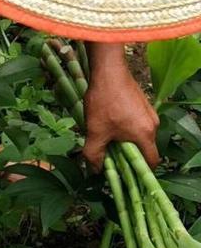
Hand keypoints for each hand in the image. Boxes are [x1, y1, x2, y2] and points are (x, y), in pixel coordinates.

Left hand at [83, 43, 159, 170]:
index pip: (150, 162)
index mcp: (145, 134)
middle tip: (109, 159)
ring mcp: (148, 113)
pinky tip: (108, 125)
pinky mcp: (141, 105)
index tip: (125, 177)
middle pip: (144, 149)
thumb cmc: (103, 102)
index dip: (139, 173)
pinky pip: (136, 124)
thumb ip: (95, 155)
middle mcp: (152, 124)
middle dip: (127, 156)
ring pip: (138, 136)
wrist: (108, 70)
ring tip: (105, 140)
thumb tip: (96, 170)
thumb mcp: (95, 133)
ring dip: (124, 142)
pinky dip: (124, 130)